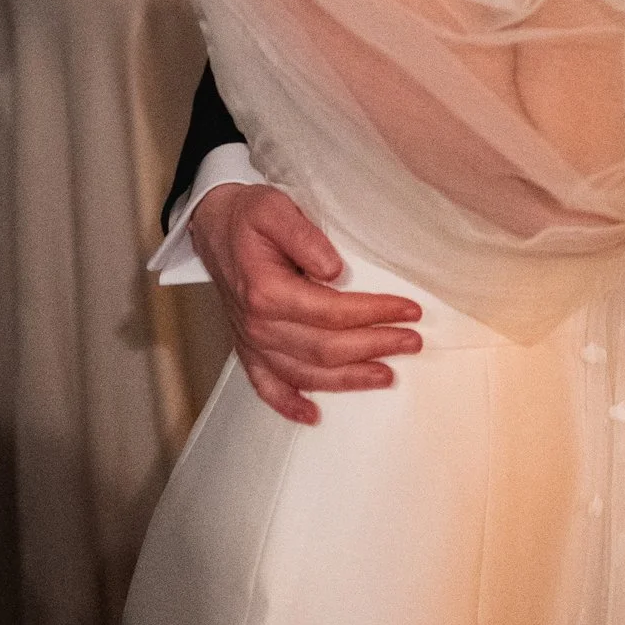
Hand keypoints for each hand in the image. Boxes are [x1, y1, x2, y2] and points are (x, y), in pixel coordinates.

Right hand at [189, 184, 423, 427]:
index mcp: (267, 292)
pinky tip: (312, 416)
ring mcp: (252, 341)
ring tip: (386, 375)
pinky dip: (289, 405)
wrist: (213, 225)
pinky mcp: (248, 348)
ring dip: (348, 380)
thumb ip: (305, 237)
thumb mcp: (276, 208)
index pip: (333, 312)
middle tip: (412, 341)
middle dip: (375, 346)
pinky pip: (267, 387)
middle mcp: (258, 325)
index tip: (409, 310)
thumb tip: (335, 270)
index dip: (375, 313)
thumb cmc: (247, 215)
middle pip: (326, 349)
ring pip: (305, 374)